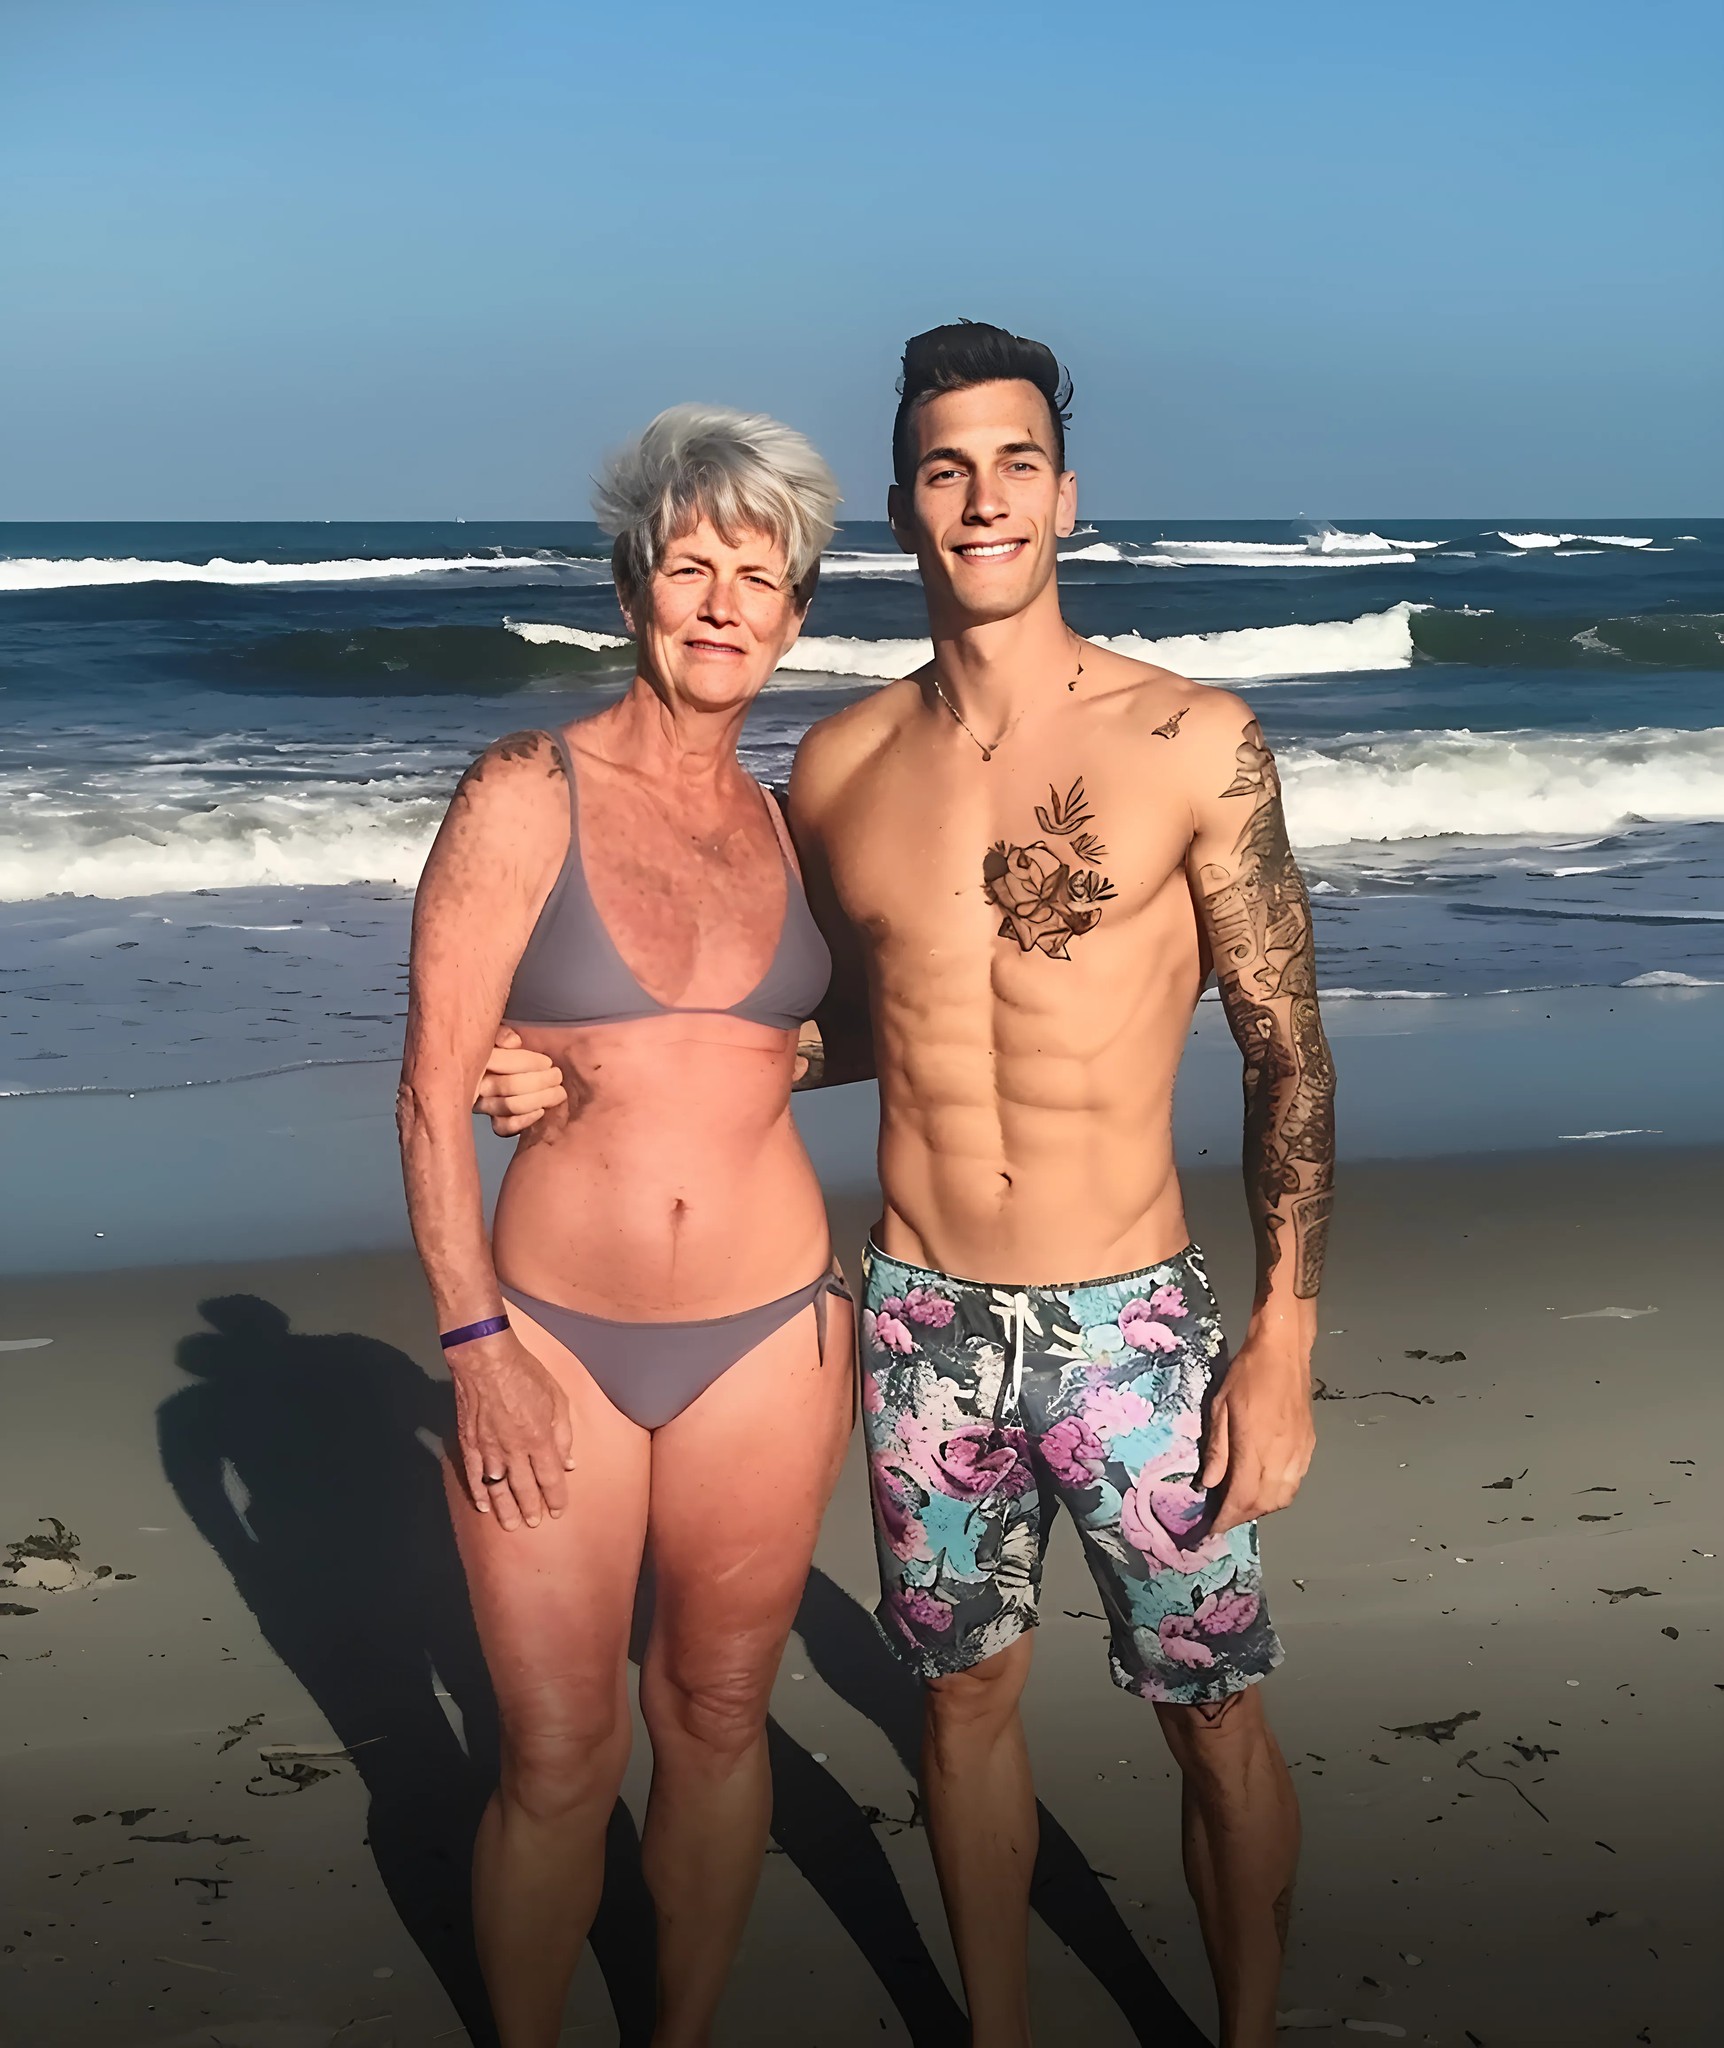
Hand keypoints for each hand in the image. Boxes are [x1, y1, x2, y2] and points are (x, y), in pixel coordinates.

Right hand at [448, 1329, 574, 1529]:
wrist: (485, 1359)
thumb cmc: (525, 1373)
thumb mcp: (557, 1398)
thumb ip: (564, 1433)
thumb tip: (569, 1463)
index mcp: (539, 1440)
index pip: (550, 1478)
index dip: (556, 1497)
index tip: (558, 1511)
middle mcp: (514, 1451)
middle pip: (525, 1488)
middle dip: (532, 1508)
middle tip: (535, 1523)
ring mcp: (489, 1449)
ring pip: (498, 1488)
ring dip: (506, 1508)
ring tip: (512, 1525)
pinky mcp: (469, 1443)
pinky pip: (474, 1475)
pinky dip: (479, 1493)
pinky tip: (484, 1506)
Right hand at [474, 1026, 565, 1134]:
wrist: (542, 1070)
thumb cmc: (531, 1044)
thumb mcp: (518, 1029)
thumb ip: (506, 1032)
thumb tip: (513, 1042)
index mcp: (480, 1055)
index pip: (496, 1060)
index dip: (524, 1062)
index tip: (547, 1062)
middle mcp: (477, 1081)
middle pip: (504, 1085)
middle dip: (537, 1081)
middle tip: (557, 1076)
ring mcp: (485, 1104)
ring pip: (507, 1106)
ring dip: (538, 1099)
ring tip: (557, 1092)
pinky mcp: (497, 1123)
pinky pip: (503, 1128)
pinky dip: (523, 1121)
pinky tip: (540, 1111)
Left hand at [1199, 1339, 1315, 1537]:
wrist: (1284, 1351)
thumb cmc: (1247, 1374)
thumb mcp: (1220, 1406)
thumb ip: (1217, 1448)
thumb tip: (1210, 1483)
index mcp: (1256, 1446)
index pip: (1242, 1496)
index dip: (1227, 1518)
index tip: (1212, 1530)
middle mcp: (1282, 1456)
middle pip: (1264, 1503)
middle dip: (1243, 1517)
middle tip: (1223, 1518)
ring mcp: (1299, 1452)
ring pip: (1283, 1497)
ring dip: (1262, 1509)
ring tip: (1241, 1506)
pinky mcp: (1310, 1446)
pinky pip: (1295, 1482)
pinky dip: (1278, 1495)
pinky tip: (1264, 1488)